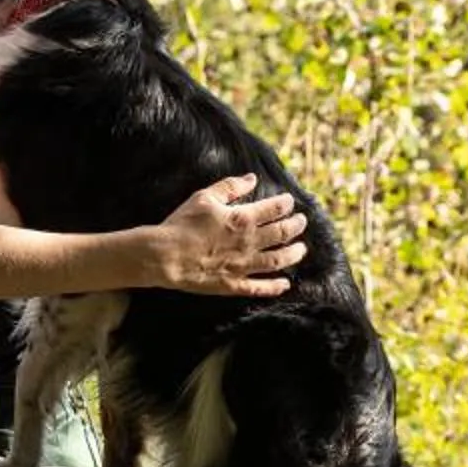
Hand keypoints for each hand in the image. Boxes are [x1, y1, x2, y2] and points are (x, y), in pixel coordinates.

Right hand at [153, 174, 306, 295]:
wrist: (165, 256)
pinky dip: (275, 287)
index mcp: (243, 219)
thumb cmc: (183, 224)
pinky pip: (260, 288)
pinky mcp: (234, 284)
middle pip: (282, 234)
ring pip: (278, 261)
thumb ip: (230, 187)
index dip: (285, 204)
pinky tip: (285, 284)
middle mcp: (249, 243)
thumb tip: (251, 178)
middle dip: (295, 226)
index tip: (289, 201)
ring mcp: (244, 266)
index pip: (274, 209)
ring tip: (301, 250)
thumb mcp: (204, 197)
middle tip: (301, 222)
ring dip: (293, 255)